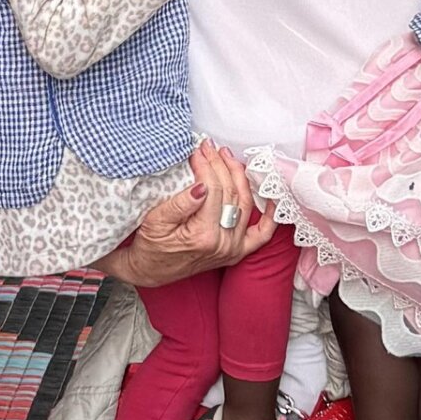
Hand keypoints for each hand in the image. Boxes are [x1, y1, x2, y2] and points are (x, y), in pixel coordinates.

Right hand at [99, 142, 275, 287]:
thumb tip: (201, 186)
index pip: (213, 190)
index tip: (198, 151)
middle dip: (220, 166)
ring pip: (245, 204)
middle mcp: (224, 244)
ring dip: (239, 177)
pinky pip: (261, 234)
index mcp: (203, 236)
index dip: (206, 166)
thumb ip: (180, 204)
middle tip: (210, 148)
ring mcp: (233, 248)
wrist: (150, 271)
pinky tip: (271, 198)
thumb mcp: (156, 222)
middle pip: (230, 193)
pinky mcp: (237, 252)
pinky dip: (269, 216)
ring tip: (227, 158)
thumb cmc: (149, 247)